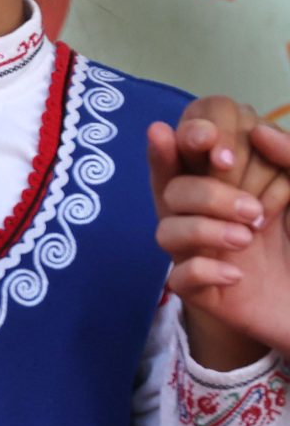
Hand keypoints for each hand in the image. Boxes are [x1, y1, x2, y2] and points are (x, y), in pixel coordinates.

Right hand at [150, 113, 289, 364]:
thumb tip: (258, 132)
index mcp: (234, 182)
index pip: (190, 145)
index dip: (191, 136)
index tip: (219, 148)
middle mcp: (211, 213)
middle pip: (170, 187)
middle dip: (202, 190)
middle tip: (252, 208)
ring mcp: (204, 252)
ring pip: (166, 231)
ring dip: (203, 231)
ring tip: (249, 239)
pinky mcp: (205, 292)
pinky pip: (179, 277)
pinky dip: (203, 271)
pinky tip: (237, 276)